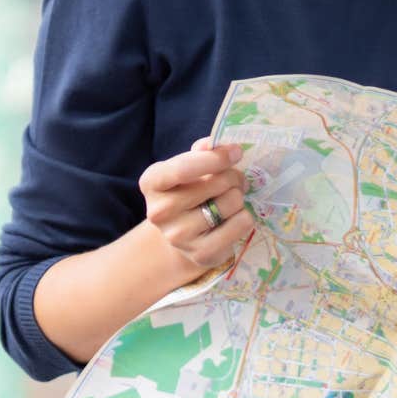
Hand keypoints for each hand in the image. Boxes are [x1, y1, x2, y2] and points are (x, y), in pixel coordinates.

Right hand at [136, 137, 255, 282]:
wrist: (181, 236)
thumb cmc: (187, 193)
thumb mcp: (187, 167)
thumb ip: (202, 152)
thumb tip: (218, 143)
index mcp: (152, 182)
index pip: (184, 168)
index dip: (215, 158)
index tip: (236, 152)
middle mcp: (159, 211)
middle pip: (217, 183)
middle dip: (234, 177)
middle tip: (235, 180)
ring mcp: (179, 236)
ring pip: (232, 202)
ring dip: (238, 197)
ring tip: (229, 201)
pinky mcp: (201, 254)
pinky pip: (241, 224)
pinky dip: (245, 217)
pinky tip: (231, 219)